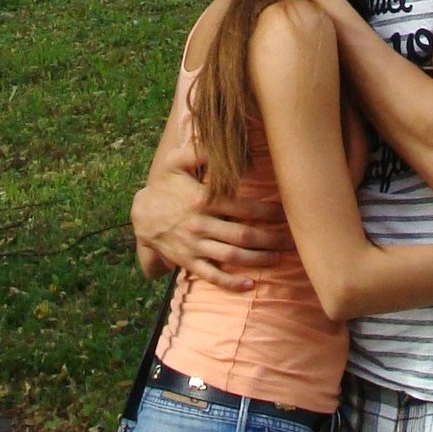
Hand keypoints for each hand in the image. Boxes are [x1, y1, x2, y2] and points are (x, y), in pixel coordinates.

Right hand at [131, 143, 292, 289]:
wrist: (141, 215)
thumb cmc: (164, 186)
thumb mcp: (175, 162)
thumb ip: (197, 151)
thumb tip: (221, 145)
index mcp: (202, 200)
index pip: (242, 207)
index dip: (266, 212)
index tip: (285, 213)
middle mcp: (201, 225)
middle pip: (243, 235)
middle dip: (270, 239)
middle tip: (292, 240)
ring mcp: (195, 246)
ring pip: (232, 256)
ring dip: (258, 259)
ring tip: (279, 258)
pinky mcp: (189, 262)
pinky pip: (212, 276)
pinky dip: (230, 283)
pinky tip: (249, 285)